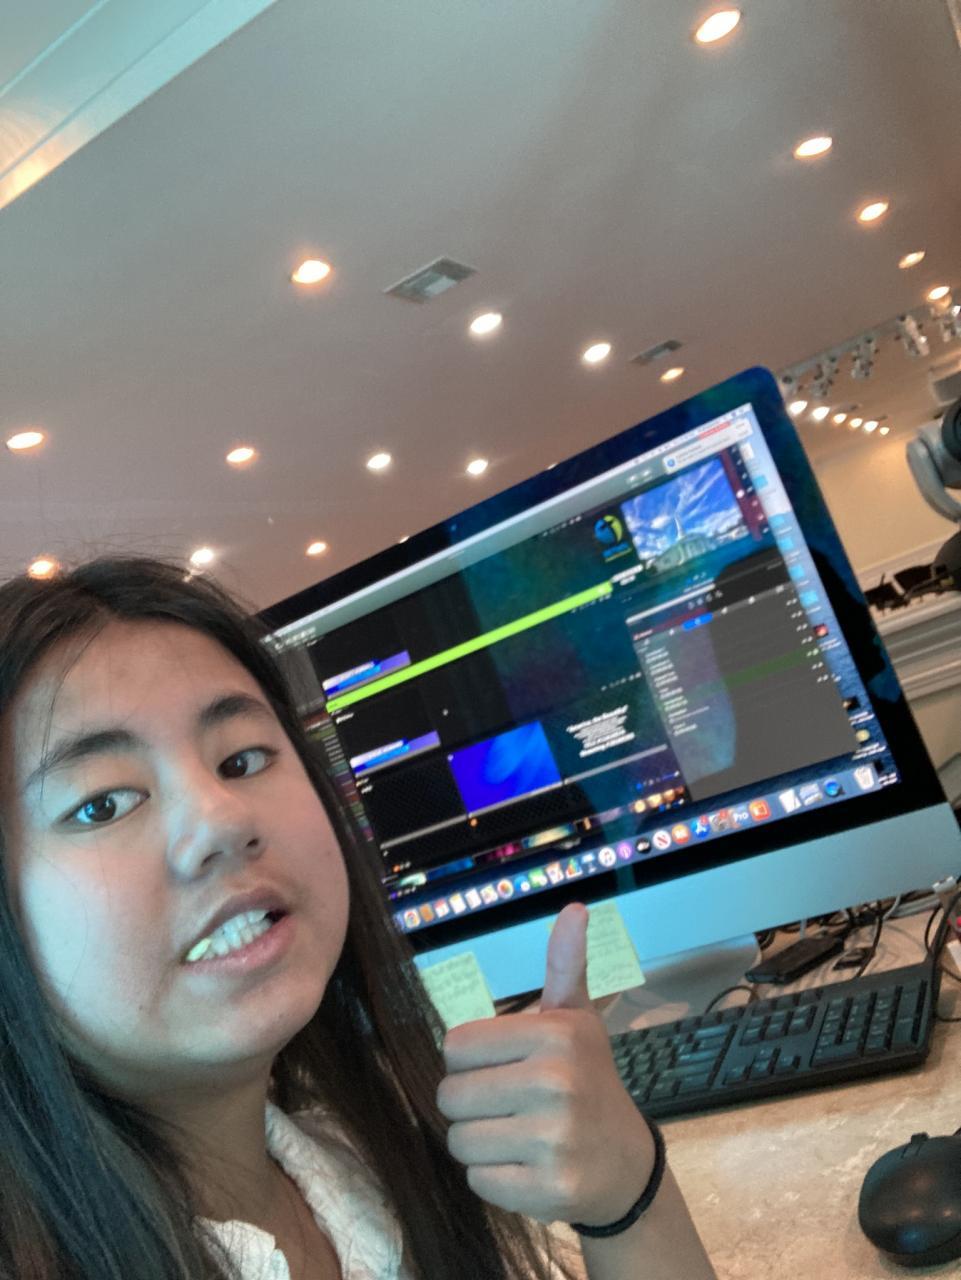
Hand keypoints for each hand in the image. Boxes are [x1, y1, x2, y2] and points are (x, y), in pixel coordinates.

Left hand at [436, 902, 654, 1226]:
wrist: (626, 1163)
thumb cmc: (587, 1080)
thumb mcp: (576, 1020)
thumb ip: (564, 964)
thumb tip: (574, 907)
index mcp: (555, 1034)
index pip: (455, 1046)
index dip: (470, 1060)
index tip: (503, 1067)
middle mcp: (556, 1082)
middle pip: (450, 1095)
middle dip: (471, 1104)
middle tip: (508, 1106)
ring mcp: (554, 1139)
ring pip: (459, 1140)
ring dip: (479, 1142)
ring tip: (516, 1136)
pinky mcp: (549, 1189)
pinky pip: (478, 1180)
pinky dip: (493, 1178)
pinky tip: (526, 1166)